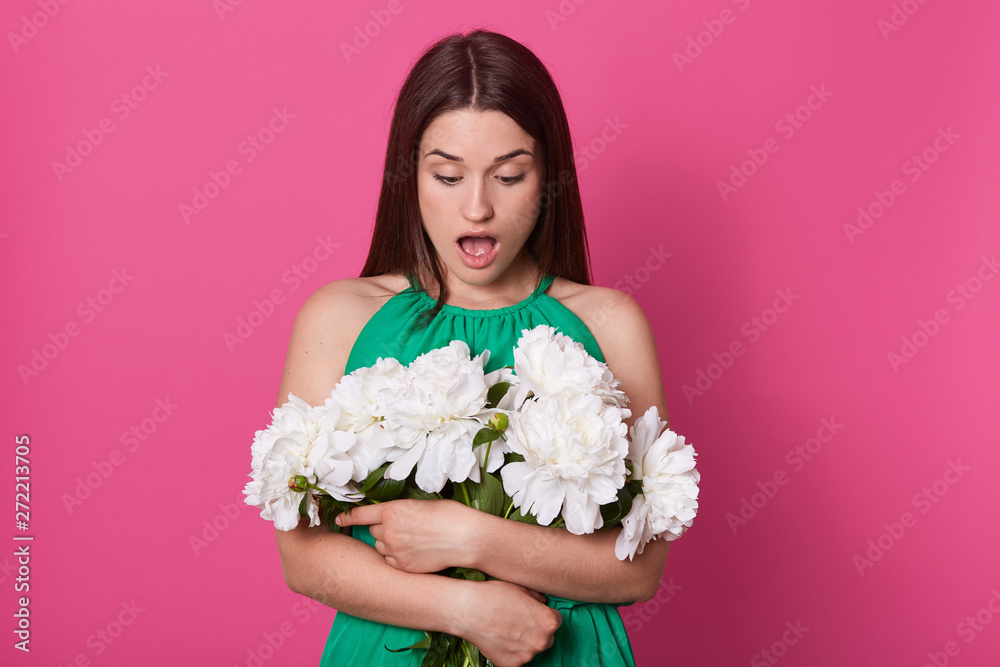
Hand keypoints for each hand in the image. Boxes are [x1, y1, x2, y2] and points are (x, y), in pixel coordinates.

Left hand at [336, 499, 481, 572]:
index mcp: (392, 510)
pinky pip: (390, 561)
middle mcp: (388, 530)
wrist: (465, 537)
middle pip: (372, 531)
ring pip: (381, 547)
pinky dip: (397, 557)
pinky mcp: (402, 566)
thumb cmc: (449, 515)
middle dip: (382, 529)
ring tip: (412, 541)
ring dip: (389, 544)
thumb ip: (398, 510)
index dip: (346, 517)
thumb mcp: (419, 505)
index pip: (359, 514)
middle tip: (401, 528)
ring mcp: (394, 550)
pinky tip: (415, 552)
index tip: (339, 520)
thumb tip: (390, 515)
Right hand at [454, 580, 562, 666]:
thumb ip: (537, 597)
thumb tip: (542, 601)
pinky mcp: (511, 665)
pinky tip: (499, 640)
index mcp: (548, 622)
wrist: (469, 609)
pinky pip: (516, 659)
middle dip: (536, 631)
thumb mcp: (521, 588)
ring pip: (530, 650)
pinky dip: (510, 652)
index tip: (532, 614)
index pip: (555, 621)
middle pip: (546, 638)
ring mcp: (526, 656)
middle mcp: (541, 641)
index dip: (543, 615)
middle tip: (519, 622)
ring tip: (506, 630)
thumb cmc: (495, 595)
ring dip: (523, 643)